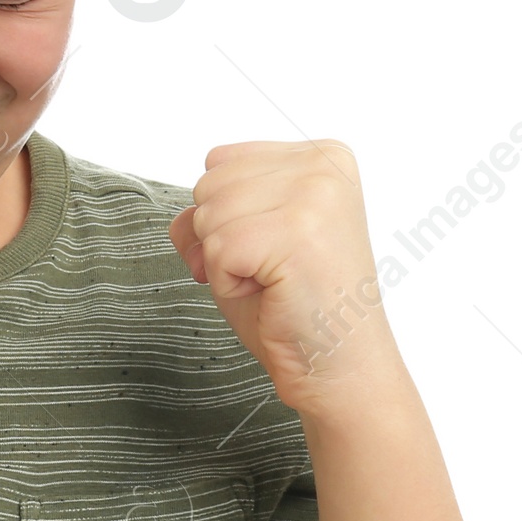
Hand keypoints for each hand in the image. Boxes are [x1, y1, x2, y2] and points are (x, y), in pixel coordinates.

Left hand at [167, 139, 402, 414]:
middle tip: (270, 271)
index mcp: (323, 155)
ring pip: (208, 214)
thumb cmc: (295, 306)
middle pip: (208, 183)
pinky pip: (215, 249)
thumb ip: (211, 209)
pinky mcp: (295, 232)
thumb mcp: (247, 239)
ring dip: (225, 261)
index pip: (220, 160)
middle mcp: (325, 166)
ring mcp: (314, 195)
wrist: (336, 365)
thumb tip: (184, 221)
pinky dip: (226, 282)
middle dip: (221, 237)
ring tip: (273, 281)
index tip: (270, 248)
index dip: (226, 216)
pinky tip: (270, 292)